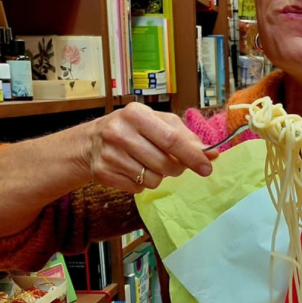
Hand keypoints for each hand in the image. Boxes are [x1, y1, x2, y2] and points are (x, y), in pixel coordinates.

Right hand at [80, 102, 218, 192]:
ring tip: (148, 163)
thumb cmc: (131, 129)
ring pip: (153, 179)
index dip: (192, 156)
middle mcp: (120, 132)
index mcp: (136, 114)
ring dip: (158, 176)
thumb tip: (211, 153)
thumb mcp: (156, 122)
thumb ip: (184, 136)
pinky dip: (142, 183)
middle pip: (164, 163)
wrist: (90, 142)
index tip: (207, 167)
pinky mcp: (104, 173)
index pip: (172, 139)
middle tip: (174, 164)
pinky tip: (133, 170)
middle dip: (177, 168)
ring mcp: (110, 154)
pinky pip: (138, 188)